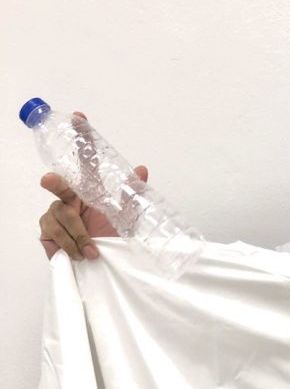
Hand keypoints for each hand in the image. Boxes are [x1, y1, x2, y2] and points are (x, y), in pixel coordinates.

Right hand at [38, 111, 148, 260]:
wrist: (102, 271)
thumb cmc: (110, 243)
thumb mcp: (126, 223)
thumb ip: (132, 198)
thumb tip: (142, 170)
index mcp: (89, 194)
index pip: (84, 163)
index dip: (81, 141)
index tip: (80, 117)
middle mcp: (70, 200)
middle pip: (59, 184)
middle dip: (54, 182)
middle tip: (49, 180)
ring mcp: (56, 215)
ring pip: (61, 215)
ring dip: (79, 235)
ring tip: (92, 250)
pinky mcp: (47, 232)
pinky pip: (55, 232)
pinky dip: (71, 245)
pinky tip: (81, 255)